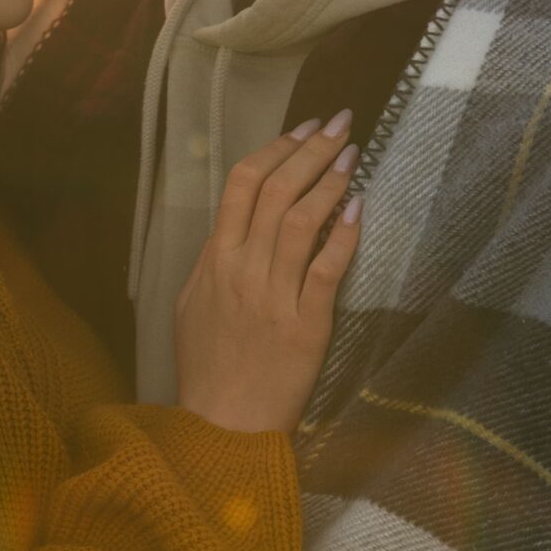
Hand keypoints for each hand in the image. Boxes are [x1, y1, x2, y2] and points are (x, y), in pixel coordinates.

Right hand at [174, 116, 363, 435]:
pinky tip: (359, 208)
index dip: (276, 149)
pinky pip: (327, 270)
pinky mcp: (304, 326)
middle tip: (341, 123)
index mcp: (214, 260)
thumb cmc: (206, 370)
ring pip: (302, 221)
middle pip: (277, 191)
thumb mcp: (191, 307)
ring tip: (353, 156)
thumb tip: (231, 230)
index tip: (304, 129)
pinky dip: (344, 235)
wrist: (221, 427)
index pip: (242, 185)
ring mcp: (273, 297)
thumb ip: (211, 264)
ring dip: (331, 182)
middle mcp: (242, 270)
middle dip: (312, 149)